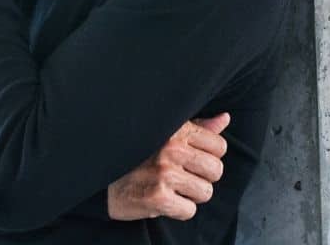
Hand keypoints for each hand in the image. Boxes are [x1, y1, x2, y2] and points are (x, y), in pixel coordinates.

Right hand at [107, 112, 230, 220]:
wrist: (104, 182)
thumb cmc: (140, 156)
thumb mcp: (168, 133)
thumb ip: (199, 128)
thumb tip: (225, 119)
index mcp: (176, 131)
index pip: (219, 146)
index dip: (209, 157)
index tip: (193, 161)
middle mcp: (171, 149)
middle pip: (216, 170)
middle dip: (203, 178)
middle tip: (184, 177)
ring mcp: (165, 174)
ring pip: (205, 192)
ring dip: (191, 195)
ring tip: (173, 189)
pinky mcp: (158, 197)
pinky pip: (189, 210)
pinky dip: (179, 210)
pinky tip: (165, 201)